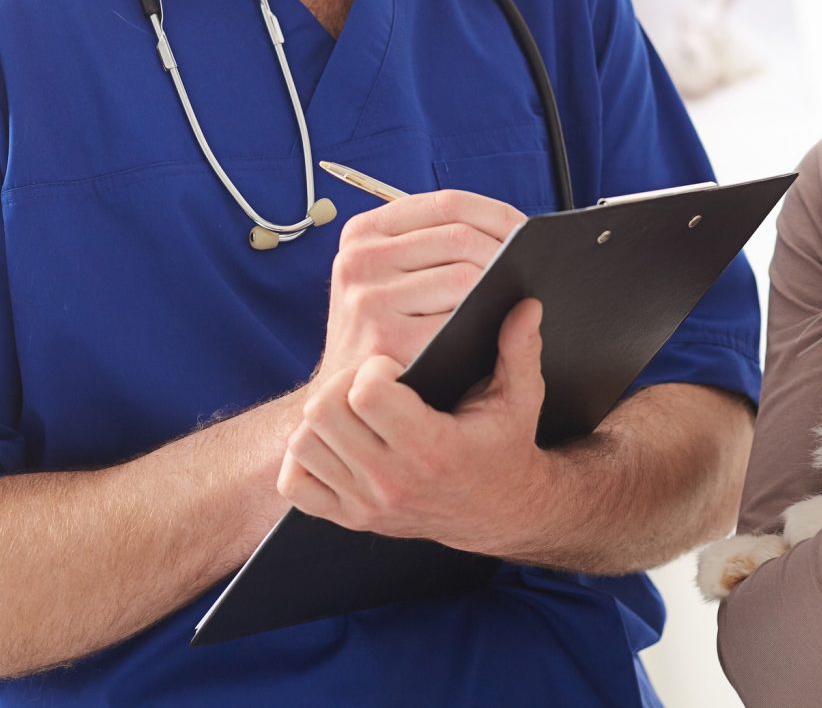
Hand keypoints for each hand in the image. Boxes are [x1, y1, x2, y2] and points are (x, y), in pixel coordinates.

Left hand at [278, 299, 551, 552]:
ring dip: (323, 417)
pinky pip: (294, 482)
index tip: (392, 366)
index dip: (373, 369)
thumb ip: (520, 350)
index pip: (366, 395)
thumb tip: (526, 304)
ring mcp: (366, 504)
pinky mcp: (349, 517)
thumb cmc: (504, 446)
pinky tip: (336, 440)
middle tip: (368, 381)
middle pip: (324, 412)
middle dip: (342, 385)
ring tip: (354, 409)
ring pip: (303, 442)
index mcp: (433, 450)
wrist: (498, 511)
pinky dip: (305, 457)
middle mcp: (393, 482)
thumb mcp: (520, 398)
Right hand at [316, 188, 525, 384]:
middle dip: (505, 253)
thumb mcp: (387, 275)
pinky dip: (480, 324)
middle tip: (528, 271)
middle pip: (461, 237)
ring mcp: (369, 299)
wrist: (347, 400)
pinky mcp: (386, 339)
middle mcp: (359, 260)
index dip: (497, 215)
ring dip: (496, 290)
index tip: (524, 232)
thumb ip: (431, 245)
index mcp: (363, 233)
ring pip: (465, 276)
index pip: (448, 204)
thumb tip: (512, 230)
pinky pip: (458, 320)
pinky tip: (484, 331)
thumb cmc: (380, 331)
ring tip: (506, 300)